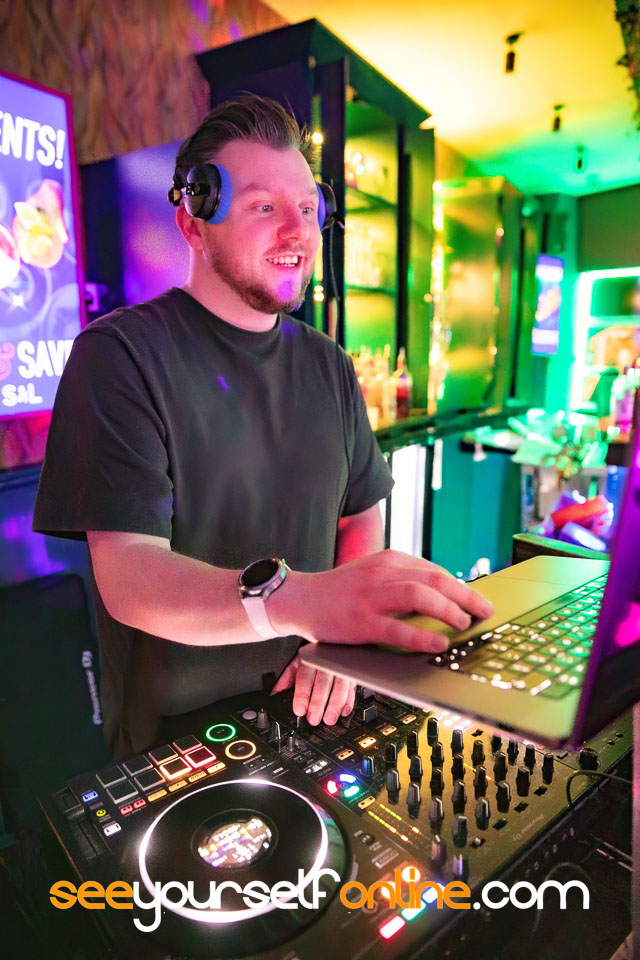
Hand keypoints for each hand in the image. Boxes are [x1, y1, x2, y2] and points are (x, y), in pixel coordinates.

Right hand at [269, 549, 493, 652]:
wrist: (301, 599)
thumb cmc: (342, 592)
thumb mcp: (374, 574)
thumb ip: (403, 580)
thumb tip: (444, 598)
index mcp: (389, 560)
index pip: (435, 570)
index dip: (461, 586)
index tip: (478, 601)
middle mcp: (383, 573)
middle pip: (435, 579)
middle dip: (466, 596)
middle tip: (484, 611)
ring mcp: (371, 597)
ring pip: (420, 596)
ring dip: (449, 610)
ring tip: (464, 624)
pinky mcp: (361, 622)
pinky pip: (398, 628)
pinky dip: (423, 636)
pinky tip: (439, 644)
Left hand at [270, 654, 355, 725]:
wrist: (330, 641)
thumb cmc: (312, 656)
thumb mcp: (296, 665)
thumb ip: (285, 681)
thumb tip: (273, 697)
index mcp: (309, 659)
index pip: (304, 677)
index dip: (302, 695)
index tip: (299, 710)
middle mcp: (326, 662)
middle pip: (322, 683)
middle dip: (318, 703)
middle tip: (313, 719)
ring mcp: (341, 667)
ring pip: (340, 686)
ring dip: (335, 705)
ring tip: (328, 719)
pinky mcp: (351, 674)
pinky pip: (352, 688)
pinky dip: (349, 701)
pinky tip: (343, 712)